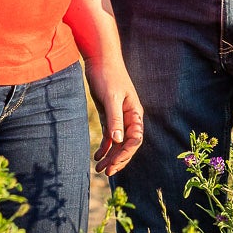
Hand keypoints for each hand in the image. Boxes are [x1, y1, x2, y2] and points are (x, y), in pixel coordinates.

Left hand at [84, 55, 144, 176]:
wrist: (101, 59)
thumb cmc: (108, 75)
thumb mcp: (111, 97)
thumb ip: (115, 118)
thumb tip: (118, 140)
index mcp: (135, 113)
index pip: (135, 140)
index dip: (125, 154)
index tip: (113, 165)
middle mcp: (129, 117)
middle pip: (128, 145)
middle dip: (118, 160)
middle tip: (106, 172)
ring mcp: (119, 117)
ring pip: (118, 142)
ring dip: (110, 156)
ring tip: (99, 169)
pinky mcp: (109, 114)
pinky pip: (110, 135)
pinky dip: (105, 147)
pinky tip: (97, 156)